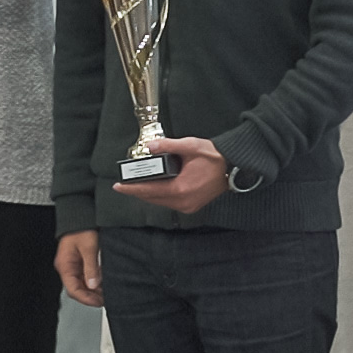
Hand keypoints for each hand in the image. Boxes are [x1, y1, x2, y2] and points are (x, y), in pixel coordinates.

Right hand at [55, 230, 103, 307]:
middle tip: (104, 300)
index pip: (73, 289)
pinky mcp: (78, 261)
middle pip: (76, 288)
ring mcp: (71, 264)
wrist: (80, 215)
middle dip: (90, 296)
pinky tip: (102, 283)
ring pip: (81, 284)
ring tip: (105, 293)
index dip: (86, 299)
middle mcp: (66, 267)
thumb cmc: (81, 228)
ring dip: (92, 290)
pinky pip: (84, 276)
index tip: (98, 302)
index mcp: (65, 265)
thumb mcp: (89, 248)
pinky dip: (93, 282)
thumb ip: (91, 268)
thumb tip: (93, 285)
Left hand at [113, 137, 228, 213]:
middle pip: (153, 199)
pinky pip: (170, 203)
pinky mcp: (192, 206)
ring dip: (149, 194)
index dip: (132, 188)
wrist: (234, 168)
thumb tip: (151, 146)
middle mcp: (183, 202)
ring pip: (160, 202)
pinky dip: (160, 196)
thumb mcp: (190, 146)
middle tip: (124, 184)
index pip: (149, 191)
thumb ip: (168, 146)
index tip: (118, 186)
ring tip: (137, 184)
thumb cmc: (215, 157)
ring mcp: (188, 206)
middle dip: (137, 191)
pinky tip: (155, 187)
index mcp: (181, 189)